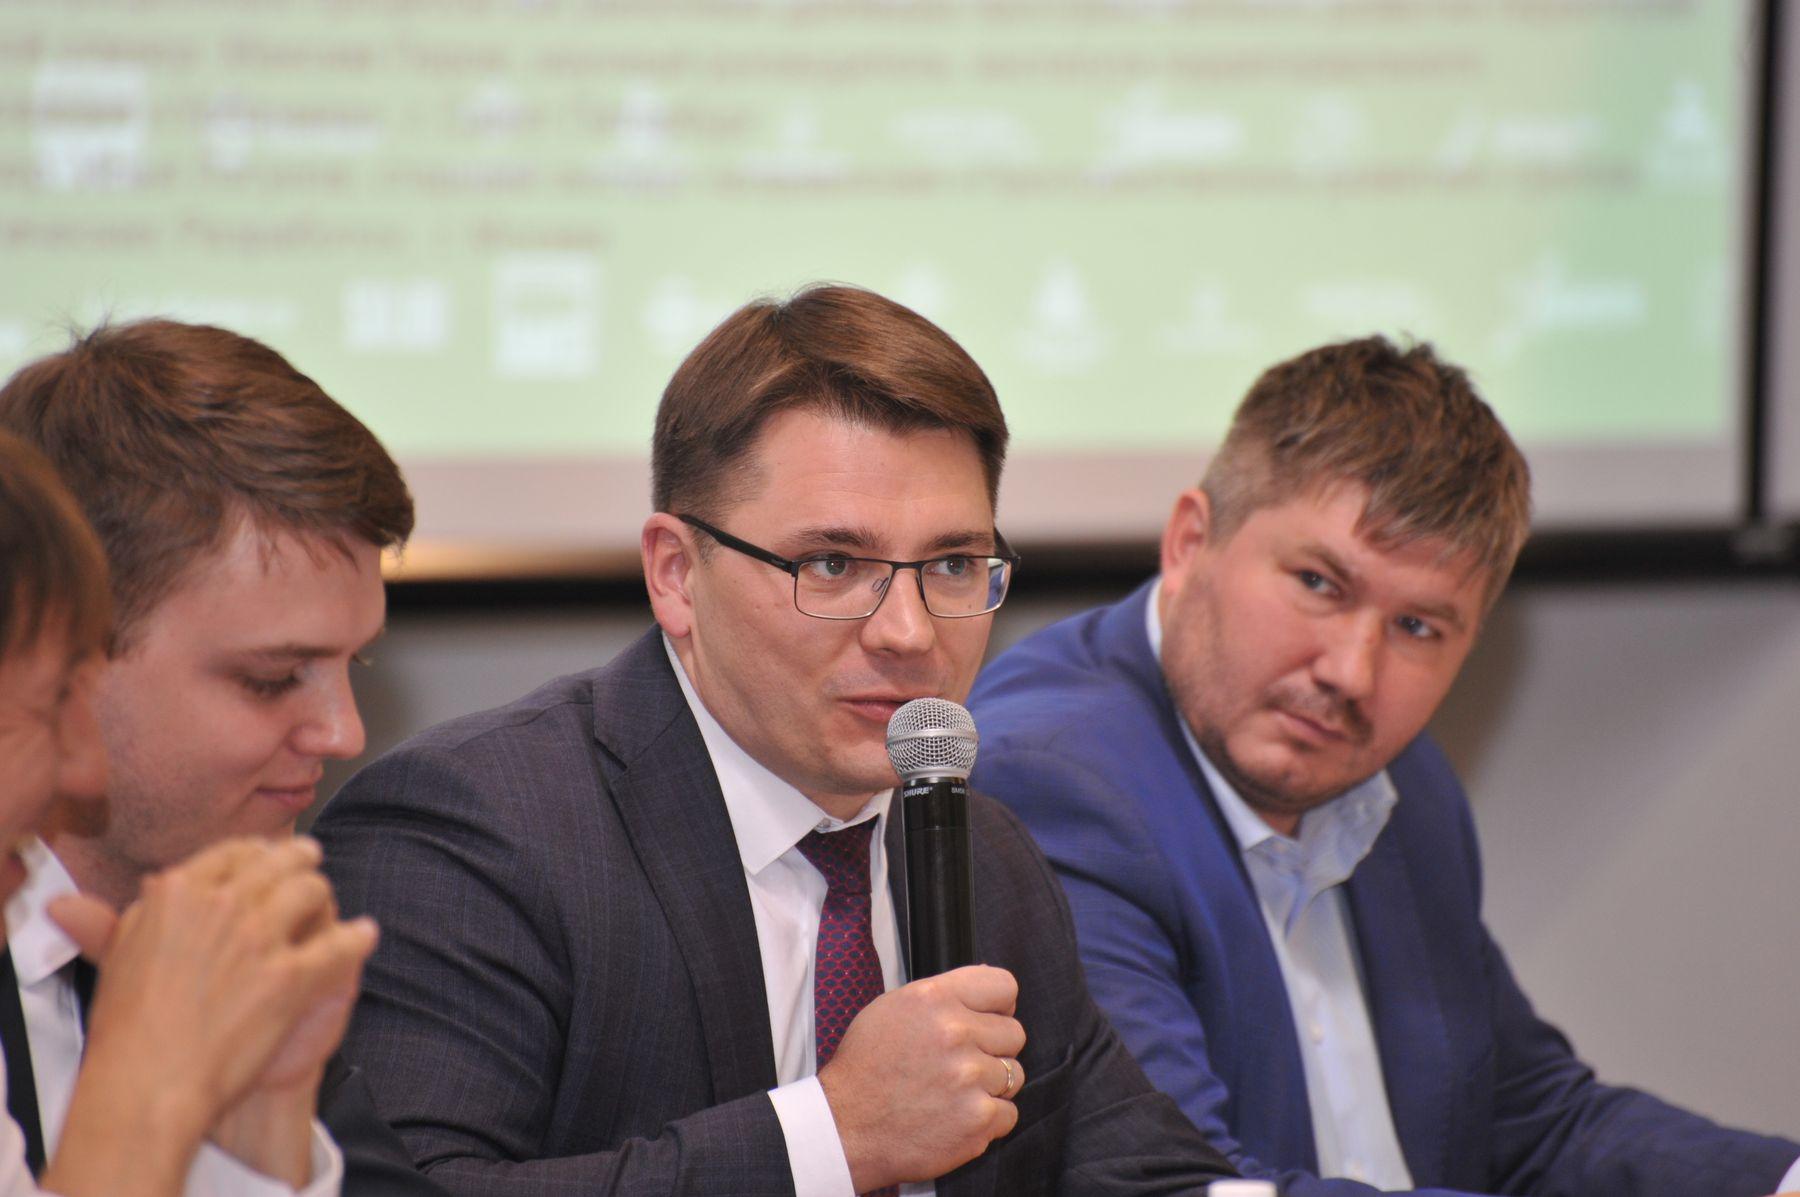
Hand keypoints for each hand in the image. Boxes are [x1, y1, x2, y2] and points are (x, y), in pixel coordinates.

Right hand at [47, 838, 376, 1171]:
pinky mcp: (290, 975)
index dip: (254, 852)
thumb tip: (150, 883)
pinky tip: (365, 935)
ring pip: (309, 892)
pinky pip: (338, 945)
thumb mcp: (121, 956)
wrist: (148, 1085)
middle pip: (277, 864)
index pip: (231, 853)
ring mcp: (259, 937)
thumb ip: (135, 913)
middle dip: (297, 858)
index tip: (264, 854)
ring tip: (329, 899)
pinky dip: (356, 938)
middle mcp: (222, 905)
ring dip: (322, 893)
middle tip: (309, 859)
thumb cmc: (128, 1029)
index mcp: (178, 892)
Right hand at [817, 964, 1026, 1191]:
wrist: (845, 1128)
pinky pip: (1009, 1113)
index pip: (1004, 986)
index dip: (1000, 1006)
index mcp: (935, 998)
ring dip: (990, 1085)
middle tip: (962, 1064)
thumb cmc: (866, 1068)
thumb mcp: (893, 1009)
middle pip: (1014, 1033)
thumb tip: (986, 984)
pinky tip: (957, 1117)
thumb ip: (942, 995)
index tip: (988, 1021)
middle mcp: (956, 1033)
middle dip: (993, 1048)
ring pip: (1014, 1074)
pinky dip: (988, 1119)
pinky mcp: (977, 1120)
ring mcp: (969, 1078)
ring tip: (954, 1092)